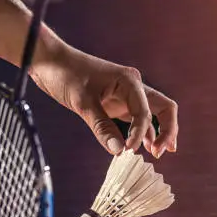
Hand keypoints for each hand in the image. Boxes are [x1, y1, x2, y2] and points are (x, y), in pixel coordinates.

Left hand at [30, 45, 178, 157]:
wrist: (49, 62)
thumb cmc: (65, 74)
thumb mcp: (82, 102)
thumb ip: (101, 127)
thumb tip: (119, 152)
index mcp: (129, 81)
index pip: (145, 112)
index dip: (140, 133)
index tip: (128, 150)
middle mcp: (132, 87)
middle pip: (163, 108)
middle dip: (167, 130)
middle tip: (162, 153)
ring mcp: (125, 95)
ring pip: (152, 114)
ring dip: (156, 132)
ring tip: (156, 154)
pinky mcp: (114, 103)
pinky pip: (135, 118)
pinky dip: (140, 132)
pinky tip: (140, 147)